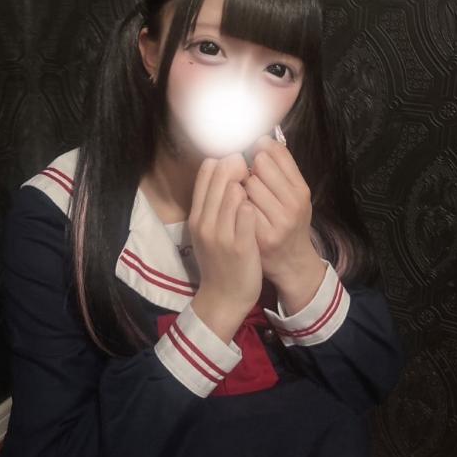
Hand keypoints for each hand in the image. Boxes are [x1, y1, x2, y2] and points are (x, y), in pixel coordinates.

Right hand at [188, 153, 262, 341]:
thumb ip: (211, 204)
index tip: (237, 160)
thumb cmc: (218, 260)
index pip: (205, 173)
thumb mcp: (206, 230)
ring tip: (256, 182)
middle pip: (220, 177)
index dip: (223, 160)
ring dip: (247, 182)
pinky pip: (248, 213)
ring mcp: (221, 233)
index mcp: (196, 215)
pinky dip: (254, 203)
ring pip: (234, 192)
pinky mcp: (240, 244)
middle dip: (238, 164)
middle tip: (250, 164)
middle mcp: (205, 222)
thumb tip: (220, 171)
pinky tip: (260, 204)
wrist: (223, 296)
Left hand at [241, 134, 325, 304]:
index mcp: (302, 190)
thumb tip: (264, 138)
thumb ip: (282, 170)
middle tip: (248, 174)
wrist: (292, 263)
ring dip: (241, 185)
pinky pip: (241, 206)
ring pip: (248, 184)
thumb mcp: (294, 196)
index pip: (279, 154)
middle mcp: (294, 205)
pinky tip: (237, 208)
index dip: (262, 147)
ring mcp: (278, 221)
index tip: (254, 149)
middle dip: (250, 167)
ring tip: (243, 193)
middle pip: (260, 166)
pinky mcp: (262, 236)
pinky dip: (236, 204)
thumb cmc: (289, 222)